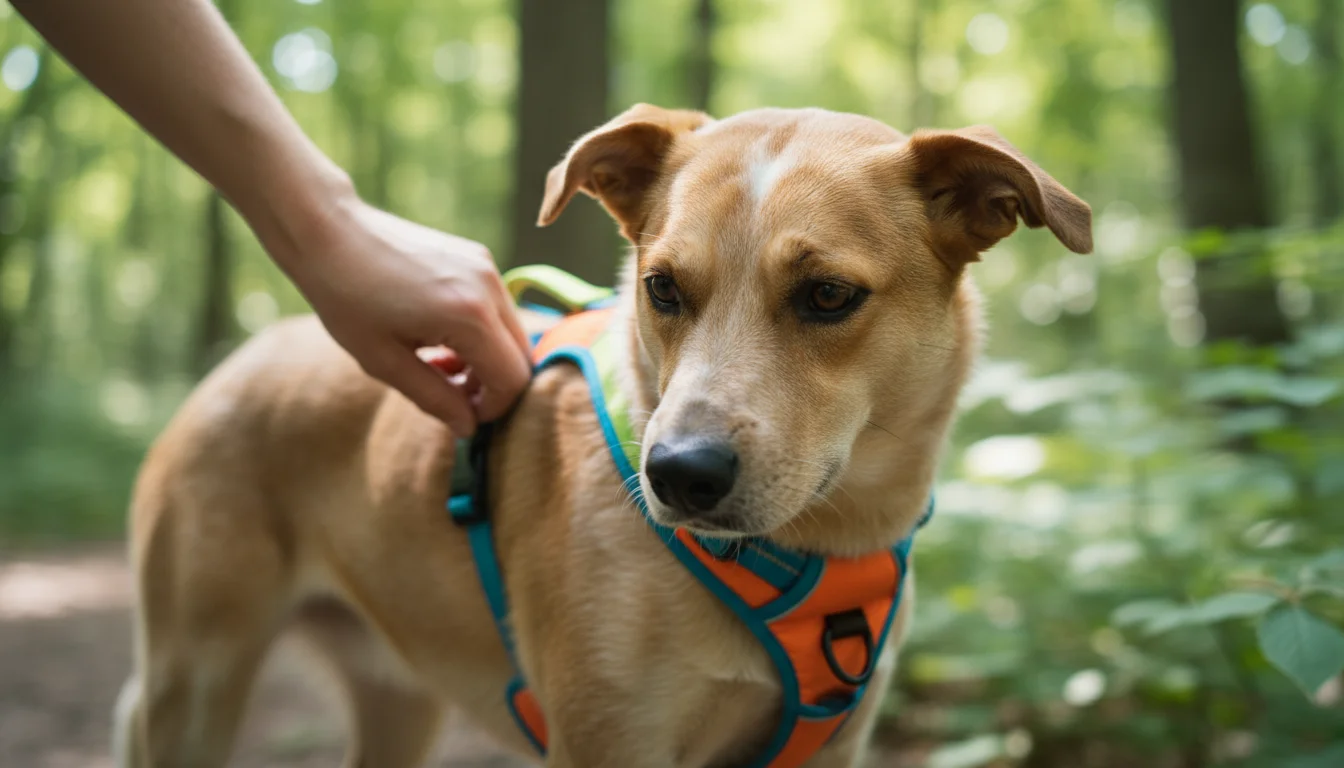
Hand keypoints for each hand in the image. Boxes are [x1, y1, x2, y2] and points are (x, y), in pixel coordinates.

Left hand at [277, 195, 531, 435]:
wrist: (329, 231)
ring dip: (487, 360)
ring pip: (512, 334)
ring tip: (440, 364)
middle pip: (521, 357)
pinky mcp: (479, 258)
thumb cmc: (346, 298)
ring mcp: (487, 267)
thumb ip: (435, 398)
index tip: (463, 417)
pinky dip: (482, 334)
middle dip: (494, 386)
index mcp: (468, 316)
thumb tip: (469, 428)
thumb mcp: (384, 362)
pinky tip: (440, 336)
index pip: (512, 379)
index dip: (494, 408)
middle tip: (452, 395)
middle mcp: (489, 287)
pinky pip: (497, 309)